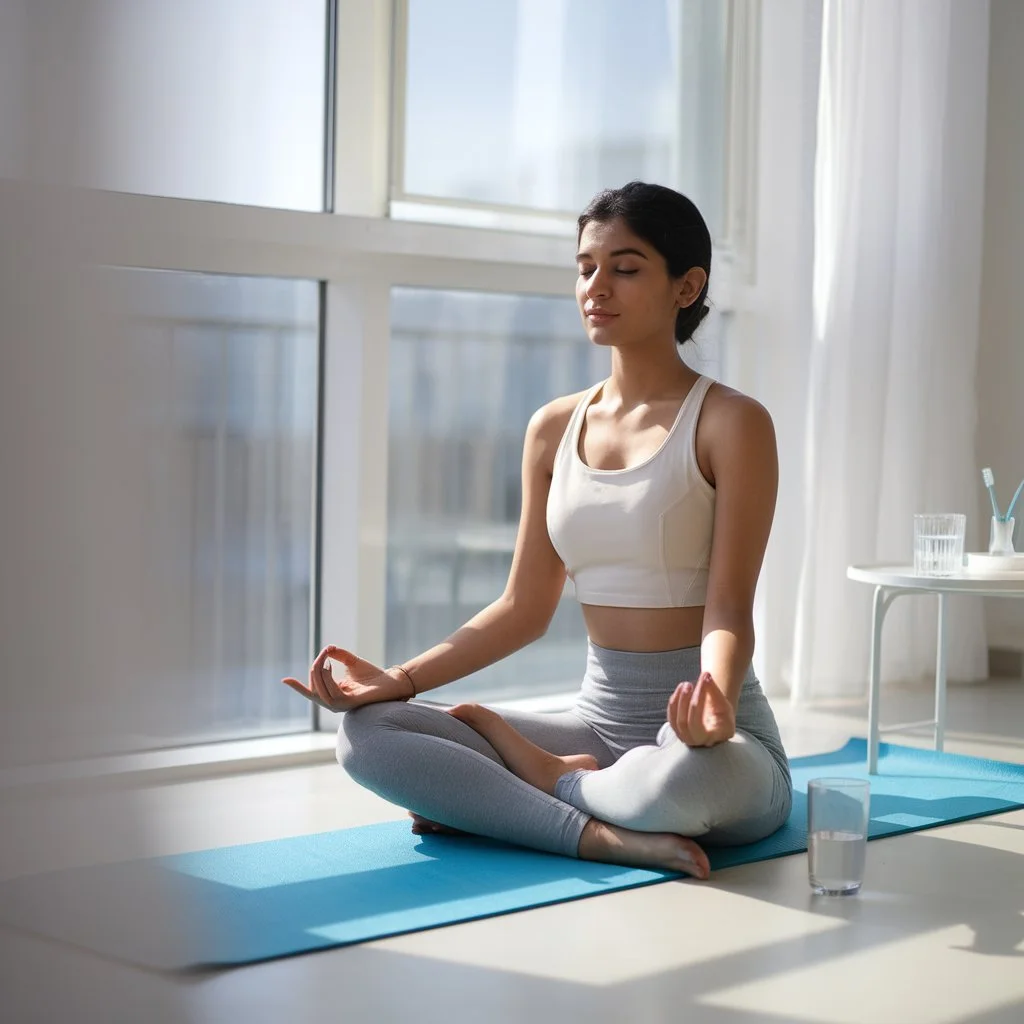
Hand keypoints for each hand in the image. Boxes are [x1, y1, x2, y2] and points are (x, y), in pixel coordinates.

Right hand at [281, 645, 412, 712]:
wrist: (391, 681)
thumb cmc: (373, 674)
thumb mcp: (352, 661)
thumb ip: (338, 655)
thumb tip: (327, 648)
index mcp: (333, 693)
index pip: (311, 692)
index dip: (298, 687)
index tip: (284, 680)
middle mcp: (334, 702)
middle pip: (313, 688)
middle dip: (314, 668)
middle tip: (324, 653)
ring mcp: (341, 705)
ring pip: (319, 690)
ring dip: (319, 671)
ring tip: (325, 657)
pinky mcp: (349, 704)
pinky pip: (331, 692)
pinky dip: (327, 678)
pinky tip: (330, 665)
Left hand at [668, 671, 735, 747]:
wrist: (718, 724)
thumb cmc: (724, 716)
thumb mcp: (724, 704)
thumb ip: (714, 691)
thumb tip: (706, 676)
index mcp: (711, 738)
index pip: (699, 721)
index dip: (699, 699)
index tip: (704, 680)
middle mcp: (696, 742)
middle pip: (685, 723)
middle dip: (685, 701)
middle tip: (689, 683)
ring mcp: (685, 738)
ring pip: (676, 721)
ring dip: (678, 700)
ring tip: (685, 684)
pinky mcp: (677, 731)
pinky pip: (671, 717)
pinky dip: (674, 702)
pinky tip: (680, 689)